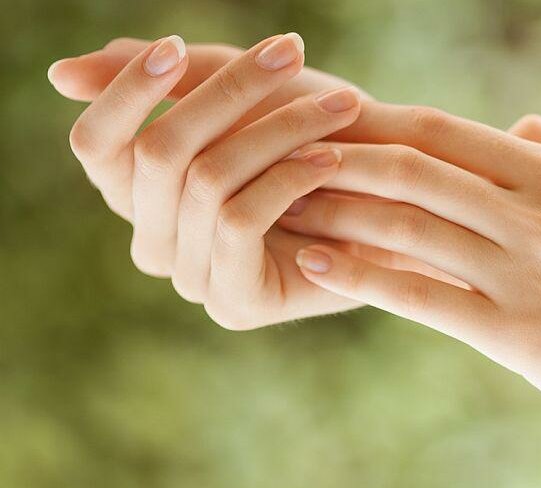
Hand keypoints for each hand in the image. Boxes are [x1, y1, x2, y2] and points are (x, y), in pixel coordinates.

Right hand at [60, 33, 376, 328]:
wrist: (395, 218)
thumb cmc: (320, 148)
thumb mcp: (246, 102)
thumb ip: (170, 85)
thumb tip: (58, 75)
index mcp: (142, 196)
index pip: (97, 145)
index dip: (126, 93)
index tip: (175, 46)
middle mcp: (154, 242)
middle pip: (159, 151)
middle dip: (229, 91)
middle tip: (291, 49)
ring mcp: (192, 278)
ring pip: (205, 181)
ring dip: (277, 129)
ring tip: (338, 105)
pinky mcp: (235, 303)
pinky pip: (239, 221)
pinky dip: (288, 179)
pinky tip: (331, 158)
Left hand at [279, 108, 540, 462]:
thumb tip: (515, 125)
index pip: (448, 134)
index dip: (377, 122)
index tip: (323, 121)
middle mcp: (539, 213)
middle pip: (414, 168)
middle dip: (338, 154)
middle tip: (275, 151)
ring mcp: (529, 272)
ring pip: (409, 224)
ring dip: (334, 209)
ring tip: (276, 203)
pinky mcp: (521, 334)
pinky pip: (424, 296)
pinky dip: (360, 276)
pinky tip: (311, 265)